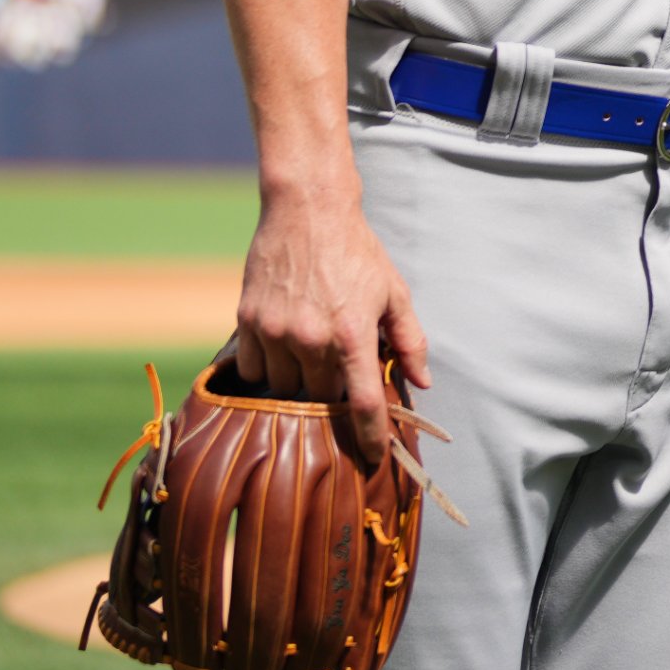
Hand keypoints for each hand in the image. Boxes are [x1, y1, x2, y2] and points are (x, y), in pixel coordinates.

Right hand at [233, 183, 429, 464]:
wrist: (306, 210)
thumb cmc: (356, 251)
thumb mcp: (393, 291)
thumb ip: (410, 340)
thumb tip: (421, 382)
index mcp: (353, 333)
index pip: (364, 403)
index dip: (370, 438)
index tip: (372, 459)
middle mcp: (312, 338)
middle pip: (321, 399)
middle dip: (332, 397)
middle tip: (338, 377)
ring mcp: (276, 331)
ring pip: (283, 389)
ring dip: (297, 383)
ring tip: (309, 357)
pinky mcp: (248, 322)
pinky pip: (253, 370)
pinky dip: (266, 368)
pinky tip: (281, 347)